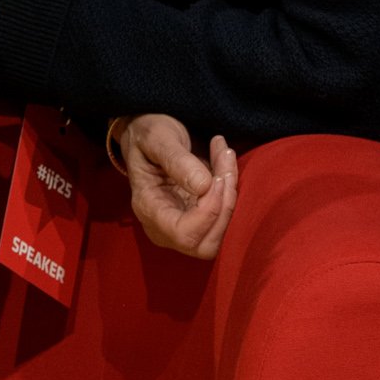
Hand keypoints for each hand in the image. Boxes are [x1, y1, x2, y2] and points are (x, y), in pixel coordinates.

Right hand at [114, 113, 237, 260]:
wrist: (148, 136)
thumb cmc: (147, 134)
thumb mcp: (157, 138)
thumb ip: (177, 161)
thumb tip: (204, 186)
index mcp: (148, 209)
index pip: (183, 233)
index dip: (208, 211)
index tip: (215, 178)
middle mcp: (162, 227)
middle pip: (204, 245)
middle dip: (224, 208)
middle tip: (225, 167)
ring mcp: (181, 227)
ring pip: (218, 236)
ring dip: (231, 199)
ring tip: (226, 158)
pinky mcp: (198, 221)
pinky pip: (223, 222)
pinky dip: (231, 194)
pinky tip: (225, 165)